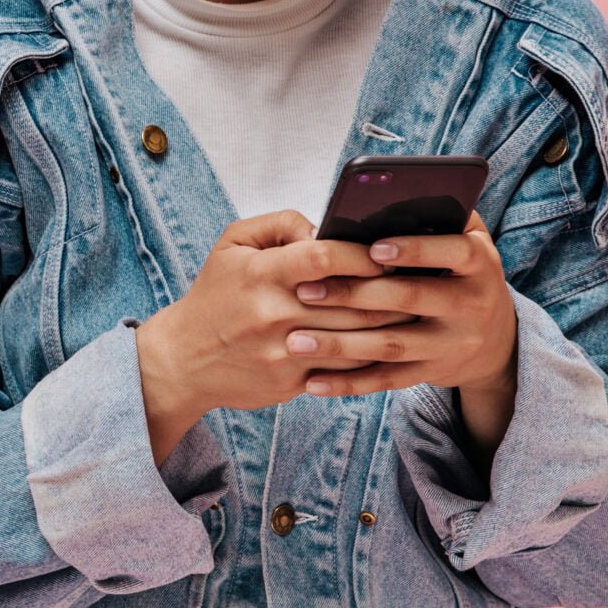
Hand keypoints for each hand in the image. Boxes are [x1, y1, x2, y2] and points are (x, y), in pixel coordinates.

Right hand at [133, 209, 413, 460]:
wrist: (183, 361)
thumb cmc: (215, 295)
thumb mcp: (232, 244)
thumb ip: (278, 224)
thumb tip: (323, 226)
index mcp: (261, 275)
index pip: (322, 257)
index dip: (361, 253)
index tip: (389, 250)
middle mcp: (273, 315)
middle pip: (350, 301)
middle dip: (392, 290)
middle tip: (425, 279)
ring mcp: (284, 353)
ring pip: (355, 339)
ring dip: (392, 326)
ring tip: (421, 310)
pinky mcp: (291, 383)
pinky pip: (344, 370)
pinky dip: (373, 357)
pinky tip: (395, 345)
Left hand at [284, 212, 519, 404]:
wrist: (496, 341)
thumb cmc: (462, 274)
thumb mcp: (468, 242)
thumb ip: (441, 216)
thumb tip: (393, 196)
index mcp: (479, 264)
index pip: (452, 252)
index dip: (415, 250)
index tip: (372, 249)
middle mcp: (470, 305)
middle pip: (410, 299)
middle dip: (355, 294)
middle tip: (305, 290)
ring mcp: (451, 344)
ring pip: (392, 345)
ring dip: (341, 344)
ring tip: (296, 340)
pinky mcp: (432, 373)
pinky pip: (387, 380)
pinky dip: (349, 383)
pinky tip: (313, 382)